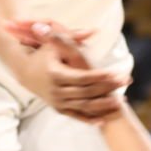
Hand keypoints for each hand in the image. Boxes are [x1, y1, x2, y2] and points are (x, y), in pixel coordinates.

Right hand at [5, 21, 127, 122]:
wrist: (25, 72)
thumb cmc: (43, 55)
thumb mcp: (54, 44)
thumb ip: (73, 38)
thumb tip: (93, 30)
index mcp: (55, 74)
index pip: (82, 78)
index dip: (100, 76)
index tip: (116, 73)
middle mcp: (56, 91)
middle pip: (87, 92)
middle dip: (107, 88)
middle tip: (125, 80)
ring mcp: (57, 102)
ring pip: (84, 106)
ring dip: (103, 105)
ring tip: (121, 101)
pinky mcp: (59, 109)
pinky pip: (76, 116)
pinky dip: (89, 119)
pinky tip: (104, 120)